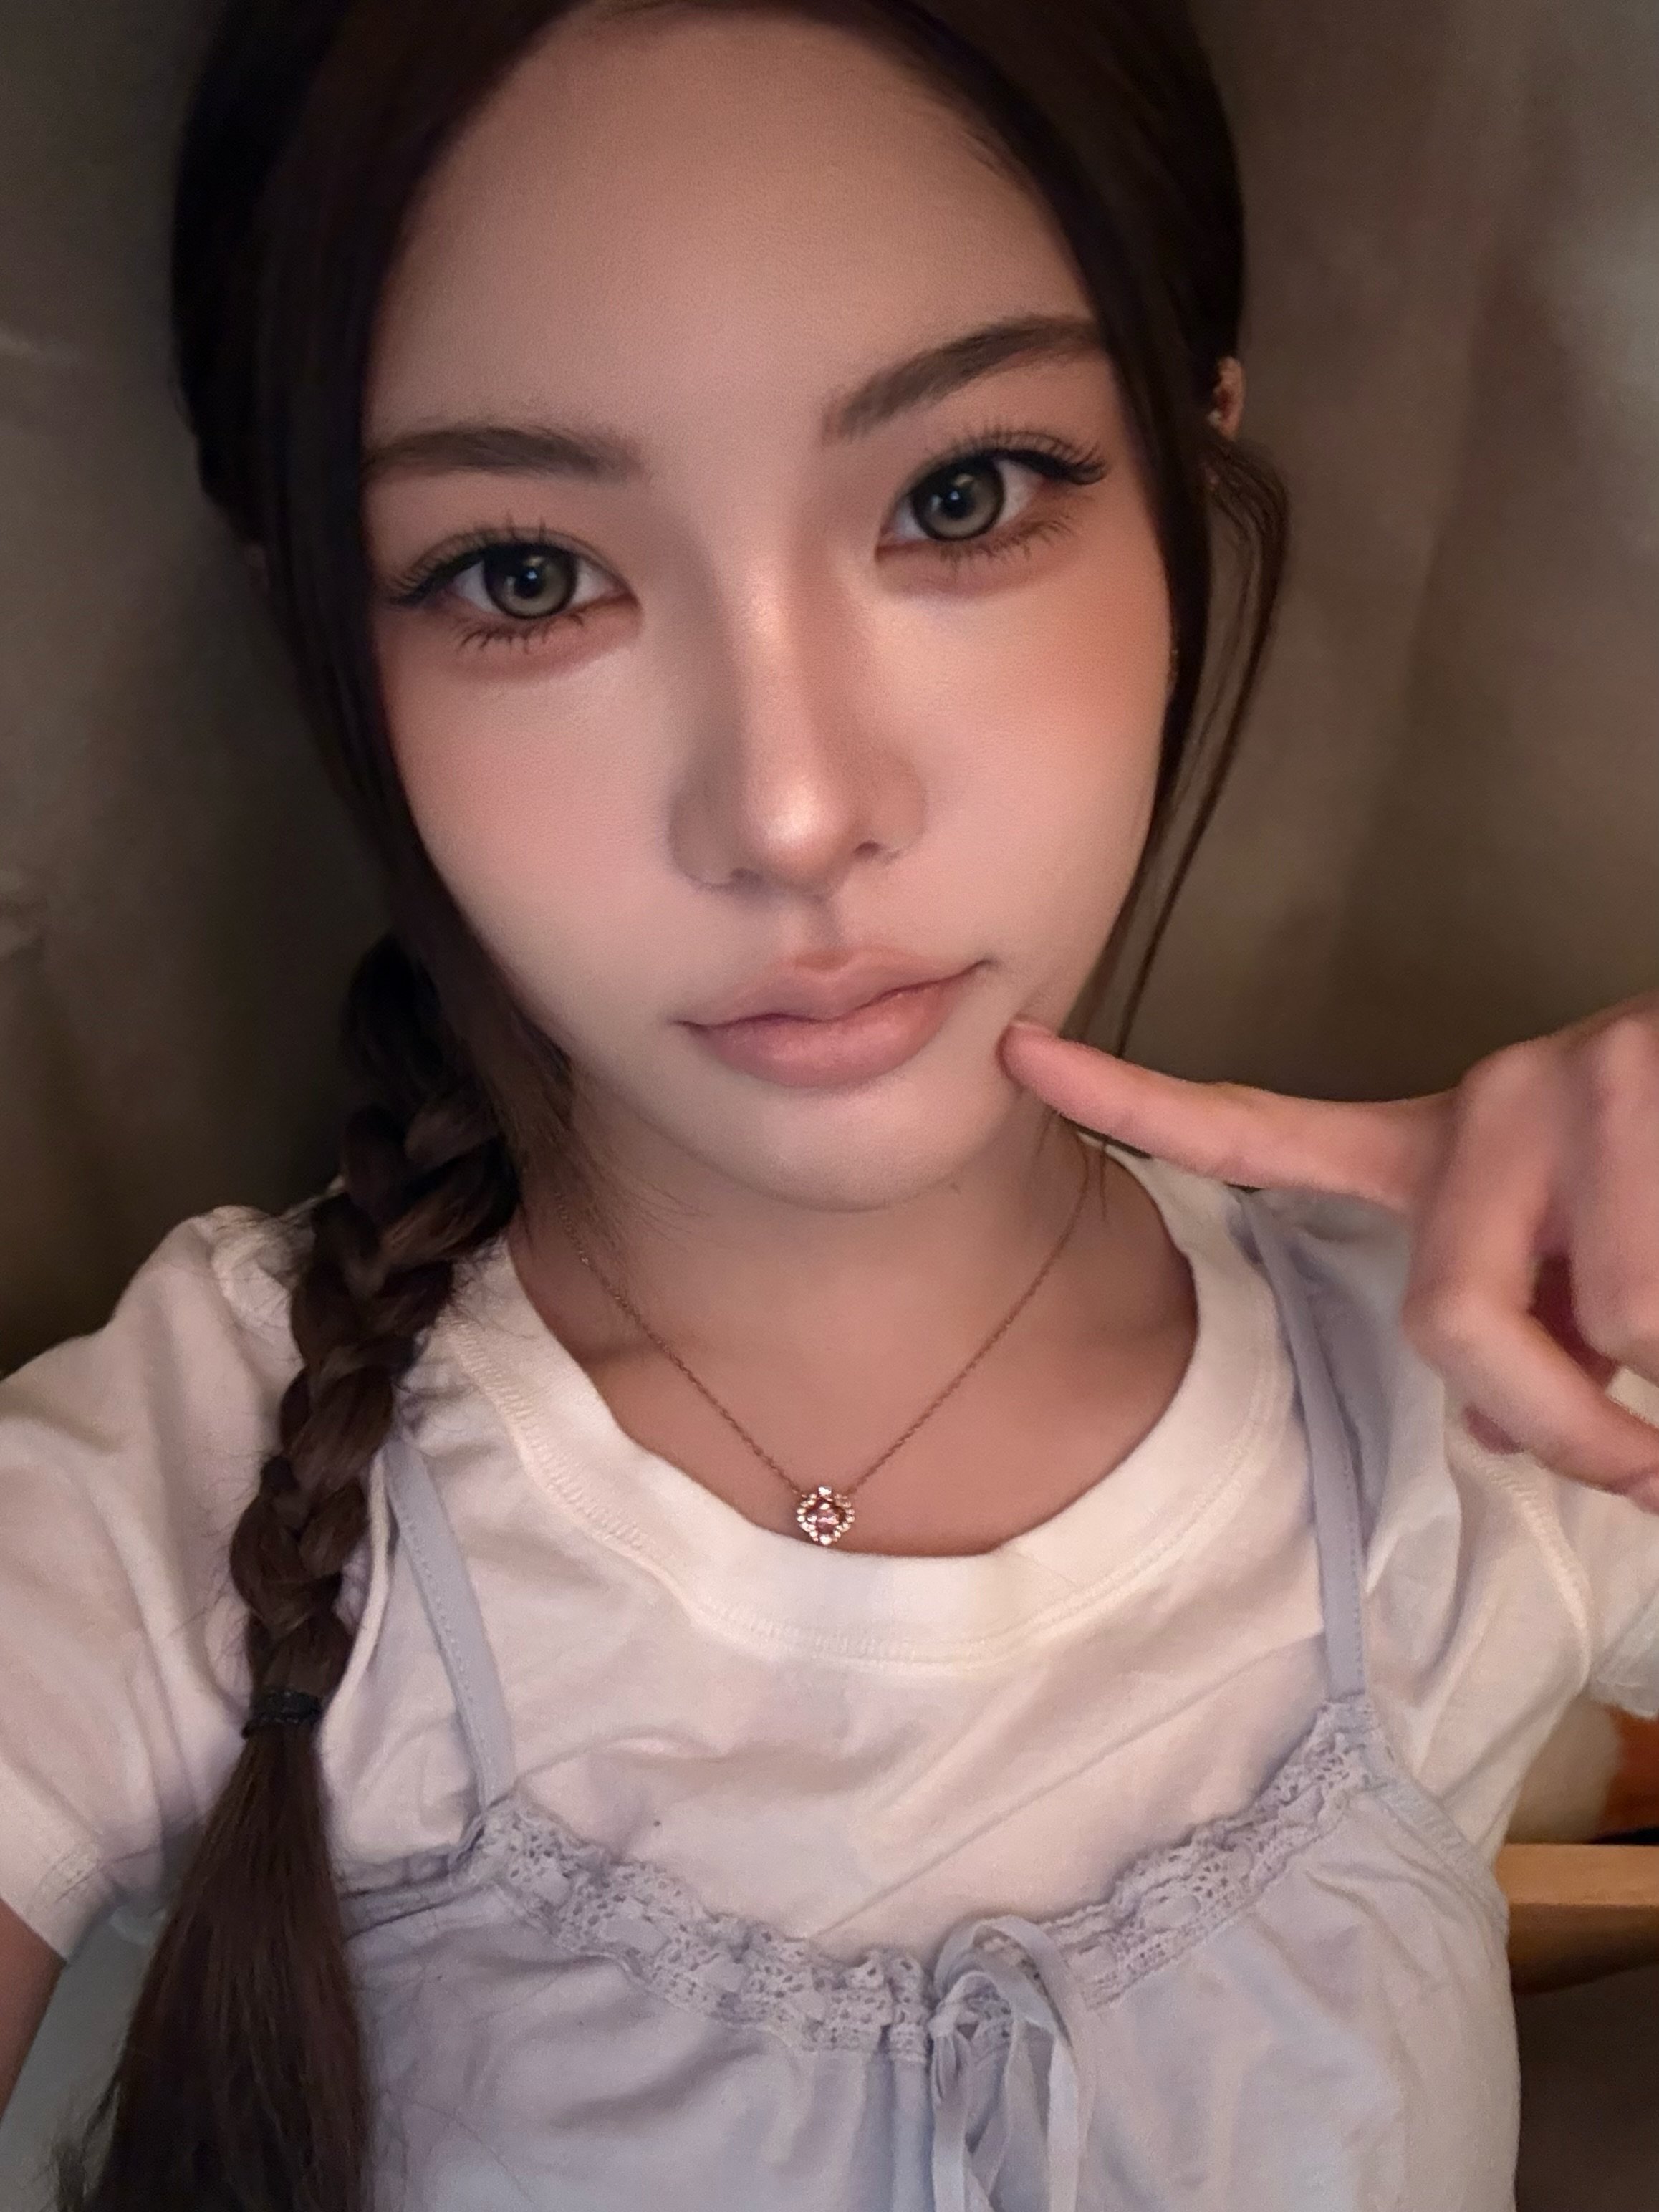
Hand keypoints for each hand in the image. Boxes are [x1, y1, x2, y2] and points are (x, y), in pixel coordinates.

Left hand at [1001, 993, 1658, 1507]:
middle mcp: (1494, 1094)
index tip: (1012, 1053)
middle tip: (1642, 1465)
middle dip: (1565, 1423)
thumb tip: (1503, 1437)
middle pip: (1449, 1317)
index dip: (1130, 1099)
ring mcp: (1582, 1074)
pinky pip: (1657, 1302)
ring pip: (1616, 1320)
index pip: (1259, 1125)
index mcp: (1446, 1142)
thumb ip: (1527, 1344)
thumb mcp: (1597, 1284)